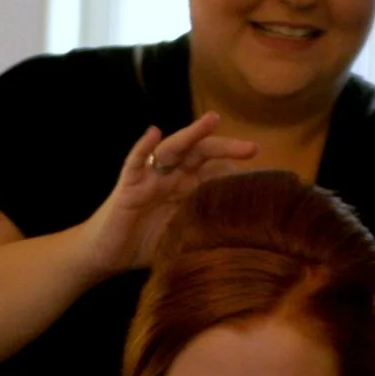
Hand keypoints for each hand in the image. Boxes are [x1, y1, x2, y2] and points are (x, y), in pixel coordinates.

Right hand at [77, 114, 259, 277]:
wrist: (106, 255)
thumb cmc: (145, 247)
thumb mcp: (184, 239)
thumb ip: (208, 232)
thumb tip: (248, 243)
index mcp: (188, 189)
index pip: (217, 171)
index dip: (240, 172)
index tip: (268, 177)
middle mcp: (171, 177)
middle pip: (202, 153)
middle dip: (226, 148)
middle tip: (253, 148)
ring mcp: (150, 177)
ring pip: (173, 148)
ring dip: (192, 133)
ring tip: (212, 119)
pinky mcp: (128, 185)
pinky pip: (135, 161)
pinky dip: (143, 146)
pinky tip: (153, 133)